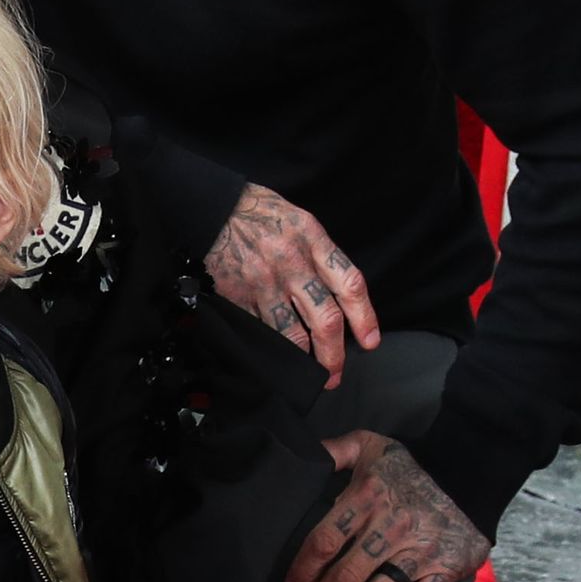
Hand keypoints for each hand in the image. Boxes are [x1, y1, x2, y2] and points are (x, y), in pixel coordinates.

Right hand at [205, 183, 380, 387]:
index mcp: (312, 240)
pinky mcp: (238, 295)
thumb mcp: (297, 219)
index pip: (349, 284)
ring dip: (304, 360)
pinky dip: (270, 349)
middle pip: (325, 318)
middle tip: (335, 374)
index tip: (370, 341)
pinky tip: (275, 359)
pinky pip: (260, 331)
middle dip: (334, 354)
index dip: (365, 317)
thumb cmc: (256, 211)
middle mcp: (292, 263)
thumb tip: (336, 291)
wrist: (210, 207)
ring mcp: (264, 282)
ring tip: (309, 374)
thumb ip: (318, 252)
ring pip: (293, 333)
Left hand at [283, 431, 481, 581]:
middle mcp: (392, 528)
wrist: (469, 477)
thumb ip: (333, 450)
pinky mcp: (442, 571)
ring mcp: (419, 552)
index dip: (303, 569)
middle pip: (346, 575)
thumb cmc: (409, 470)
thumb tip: (301, 456)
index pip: (325, 541)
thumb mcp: (370, 446)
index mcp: (369, 498)